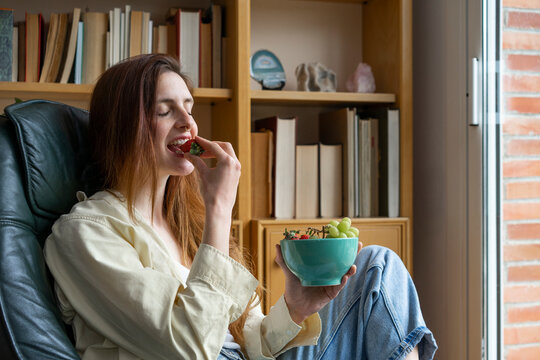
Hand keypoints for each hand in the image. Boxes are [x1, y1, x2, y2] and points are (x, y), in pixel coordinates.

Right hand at [184, 136, 240, 253]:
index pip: (214, 146)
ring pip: (228, 153)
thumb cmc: (211, 192)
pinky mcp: (237, 174)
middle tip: (200, 147)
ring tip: (204, 154)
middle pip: (224, 146)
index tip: (195, 139)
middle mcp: (235, 163)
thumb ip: (196, 161)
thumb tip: (188, 154)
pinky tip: (211, 162)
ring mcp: (237, 169)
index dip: (203, 142)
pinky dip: (221, 158)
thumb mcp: (202, 174)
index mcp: (227, 161)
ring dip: (217, 151)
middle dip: (212, 145)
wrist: (219, 209)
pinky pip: (230, 161)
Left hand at [274, 242, 362, 323]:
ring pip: (345, 273)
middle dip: (352, 254)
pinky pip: (339, 286)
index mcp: (320, 266)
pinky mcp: (332, 293)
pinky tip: (345, 276)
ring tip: (352, 265)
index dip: (340, 246)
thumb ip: (284, 260)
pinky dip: (342, 281)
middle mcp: (328, 273)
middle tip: (359, 244)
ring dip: (350, 268)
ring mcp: (331, 282)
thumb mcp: (289, 272)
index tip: (347, 236)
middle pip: (343, 261)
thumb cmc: (293, 288)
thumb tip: (277, 244)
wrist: (293, 306)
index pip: (332, 254)